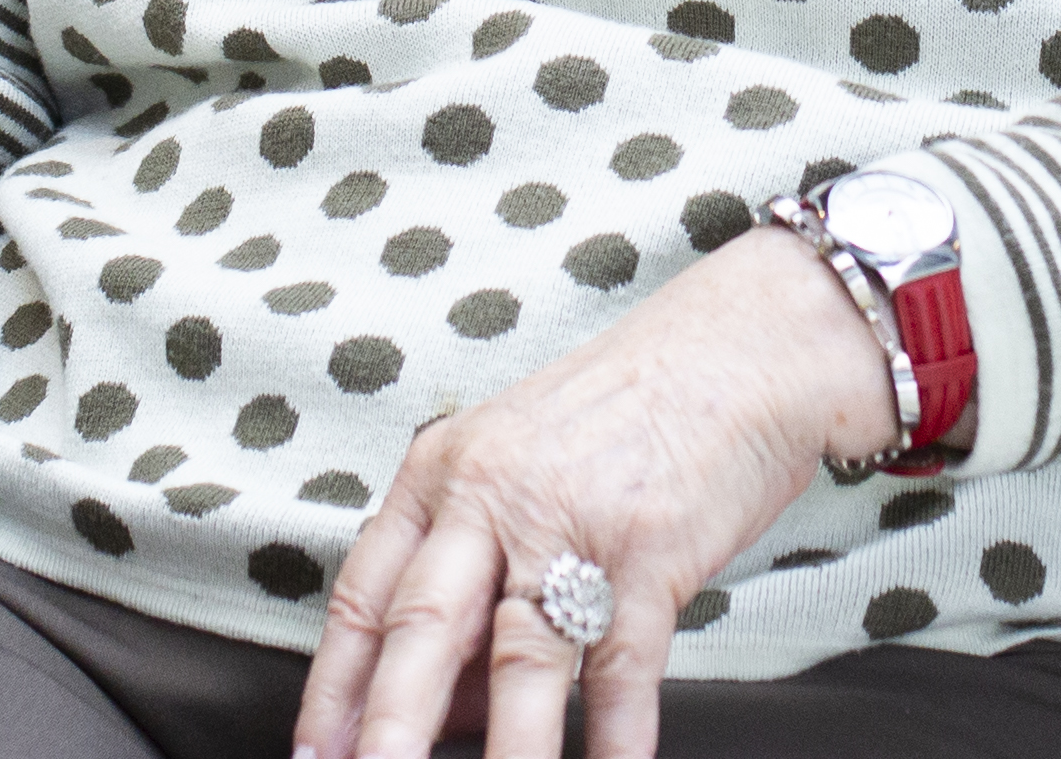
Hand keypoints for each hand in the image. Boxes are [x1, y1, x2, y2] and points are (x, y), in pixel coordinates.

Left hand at [292, 222, 893, 758]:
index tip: (316, 752)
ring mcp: (572, 524)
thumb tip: (444, 709)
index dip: (334, 685)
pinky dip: (613, 738)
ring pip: (519, 661)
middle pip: (422, 628)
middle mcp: (494, 495)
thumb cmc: (631, 407)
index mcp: (445, 470)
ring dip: (503, 754)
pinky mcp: (650, 553)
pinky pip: (621, 669)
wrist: (745, 343)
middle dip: (388, 726)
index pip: (365, 593)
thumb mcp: (520, 467)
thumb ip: (475, 580)